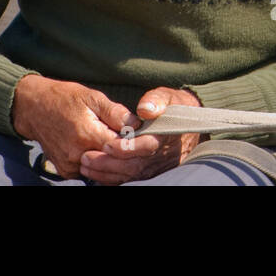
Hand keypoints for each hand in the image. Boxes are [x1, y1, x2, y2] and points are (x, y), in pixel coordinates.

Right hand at [11, 74, 134, 179]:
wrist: (34, 109)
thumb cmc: (64, 99)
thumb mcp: (92, 97)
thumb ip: (115, 112)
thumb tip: (136, 124)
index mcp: (87, 134)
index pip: (121, 148)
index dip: (133, 142)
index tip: (141, 135)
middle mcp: (77, 154)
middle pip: (112, 161)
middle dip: (124, 152)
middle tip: (130, 139)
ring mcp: (70, 165)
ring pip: (102, 168)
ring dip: (111, 159)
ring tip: (112, 141)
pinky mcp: (66, 171)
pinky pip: (90, 171)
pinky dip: (98, 162)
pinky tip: (99, 148)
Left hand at [76, 86, 202, 184]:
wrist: (189, 122)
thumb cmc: (174, 106)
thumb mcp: (167, 96)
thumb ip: (156, 100)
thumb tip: (144, 109)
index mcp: (166, 136)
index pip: (146, 146)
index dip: (126, 147)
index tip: (107, 144)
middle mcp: (162, 156)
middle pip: (134, 165)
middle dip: (108, 163)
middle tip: (86, 158)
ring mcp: (157, 167)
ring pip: (131, 176)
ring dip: (106, 173)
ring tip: (86, 166)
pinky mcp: (151, 173)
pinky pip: (131, 180)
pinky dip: (113, 179)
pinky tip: (97, 174)